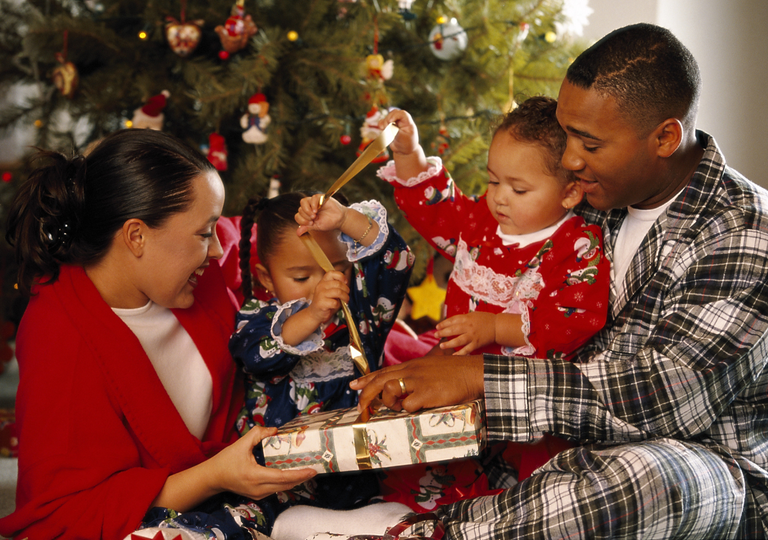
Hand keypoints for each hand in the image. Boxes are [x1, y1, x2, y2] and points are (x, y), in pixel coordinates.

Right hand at [209, 425, 316, 499]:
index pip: (282, 477)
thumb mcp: (241, 443)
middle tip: (315, 468)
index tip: (312, 470)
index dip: (299, 474)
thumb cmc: (226, 461)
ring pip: (282, 488)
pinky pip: (276, 489)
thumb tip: (275, 430)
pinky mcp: (258, 495)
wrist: (213, 478)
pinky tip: (293, 473)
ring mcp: (259, 494)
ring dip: (295, 480)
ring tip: (307, 470)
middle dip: (302, 477)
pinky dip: (286, 481)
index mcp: (255, 476)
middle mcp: (259, 488)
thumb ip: (258, 434)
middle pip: (286, 485)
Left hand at [296, 194, 346, 235]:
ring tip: (314, 214)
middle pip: (300, 209)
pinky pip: (313, 198)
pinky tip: (317, 209)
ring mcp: (313, 202)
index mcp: (306, 215)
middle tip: (314, 219)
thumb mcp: (317, 227)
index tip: (311, 223)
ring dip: (307, 209)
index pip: (297, 216)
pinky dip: (313, 204)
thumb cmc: (328, 223)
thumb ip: (307, 228)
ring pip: (303, 202)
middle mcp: (308, 208)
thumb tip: (297, 233)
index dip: (302, 220)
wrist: (339, 219)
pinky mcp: (320, 198)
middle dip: (306, 216)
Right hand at [307, 271, 348, 324]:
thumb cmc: (325, 302)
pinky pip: (335, 302)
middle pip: (338, 284)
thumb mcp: (330, 291)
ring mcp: (320, 294)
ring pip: (338, 292)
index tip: (346, 282)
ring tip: (346, 300)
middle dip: (346, 289)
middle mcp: (321, 286)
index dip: (341, 276)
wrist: (315, 313)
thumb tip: (346, 284)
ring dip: (345, 297)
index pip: (332, 273)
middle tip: (347, 294)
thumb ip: (337, 286)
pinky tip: (336, 306)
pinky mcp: (321, 303)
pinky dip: (338, 305)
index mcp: (323, 281)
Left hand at [350, 355, 483, 412]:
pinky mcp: (427, 393)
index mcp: (412, 365)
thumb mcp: (431, 368)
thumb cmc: (455, 372)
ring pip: (389, 389)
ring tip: (397, 407)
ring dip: (388, 401)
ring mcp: (418, 381)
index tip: (354, 385)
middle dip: (366, 394)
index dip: (366, 379)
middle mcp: (411, 371)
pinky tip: (415, 409)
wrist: (473, 373)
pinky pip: (407, 405)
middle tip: (360, 407)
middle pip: (380, 380)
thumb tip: (406, 387)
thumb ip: (417, 375)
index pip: (383, 371)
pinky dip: (407, 410)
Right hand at [380, 109, 419, 155]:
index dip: (395, 115)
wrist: (404, 151)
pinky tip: (381, 128)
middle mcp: (402, 121)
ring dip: (384, 122)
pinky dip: (381, 124)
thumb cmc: (407, 144)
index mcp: (408, 123)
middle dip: (388, 119)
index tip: (390, 121)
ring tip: (384, 130)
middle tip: (386, 127)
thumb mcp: (402, 138)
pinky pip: (383, 122)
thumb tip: (389, 125)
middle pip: (393, 113)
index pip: (402, 114)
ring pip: (388, 117)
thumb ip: (396, 131)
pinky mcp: (389, 127)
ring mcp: (395, 124)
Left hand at [435, 312, 496, 354]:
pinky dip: (460, 354)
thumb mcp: (473, 315)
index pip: (452, 320)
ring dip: (449, 343)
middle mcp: (469, 327)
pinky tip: (454, 356)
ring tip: (441, 345)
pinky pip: (467, 350)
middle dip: (443, 332)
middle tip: (435, 335)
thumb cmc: (485, 319)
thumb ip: (463, 318)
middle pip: (453, 330)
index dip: (444, 323)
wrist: (497, 326)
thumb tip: (452, 321)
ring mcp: (473, 336)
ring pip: (459, 340)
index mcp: (467, 318)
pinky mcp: (477, 343)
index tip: (437, 326)